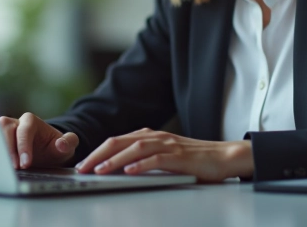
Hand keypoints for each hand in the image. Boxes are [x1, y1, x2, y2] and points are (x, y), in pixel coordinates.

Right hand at [0, 112, 78, 168]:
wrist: (48, 151)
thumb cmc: (56, 147)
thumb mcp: (67, 145)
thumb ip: (69, 142)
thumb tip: (60, 144)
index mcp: (31, 121)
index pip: (24, 130)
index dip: (23, 146)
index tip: (25, 163)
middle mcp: (16, 124)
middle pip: (6, 129)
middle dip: (9, 149)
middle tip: (15, 168)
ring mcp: (6, 133)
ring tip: (5, 170)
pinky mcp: (0, 142)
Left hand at [74, 128, 252, 182]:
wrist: (224, 157)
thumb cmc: (194, 160)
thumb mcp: (164, 157)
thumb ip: (144, 160)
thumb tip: (119, 171)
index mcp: (150, 136)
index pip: (117, 141)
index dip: (97, 151)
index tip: (82, 165)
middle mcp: (156, 137)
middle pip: (121, 142)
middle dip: (98, 155)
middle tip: (82, 168)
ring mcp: (168, 145)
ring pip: (135, 148)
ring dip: (115, 159)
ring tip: (100, 170)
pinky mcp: (180, 156)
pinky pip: (157, 159)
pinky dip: (141, 164)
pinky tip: (130, 171)